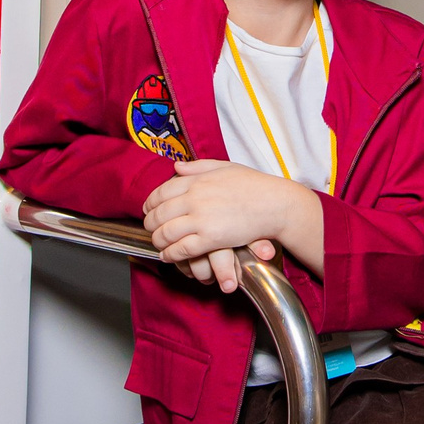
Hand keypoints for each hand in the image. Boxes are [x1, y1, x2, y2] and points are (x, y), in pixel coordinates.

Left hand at [142, 159, 322, 291]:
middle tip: (149, 230)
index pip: (161, 192)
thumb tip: (176, 167)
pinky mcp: (210, 239)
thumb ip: (198, 167)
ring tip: (158, 244)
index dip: (150, 204)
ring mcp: (201, 219)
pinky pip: (181, 249)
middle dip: (150, 224)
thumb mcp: (225, 168)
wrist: (275, 204)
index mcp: (196, 180)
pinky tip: (168, 256)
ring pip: (165, 233)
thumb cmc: (255, 185)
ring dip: (157, 241)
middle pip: (159, 214)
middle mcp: (195, 198)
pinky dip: (170, 254)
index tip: (148, 210)